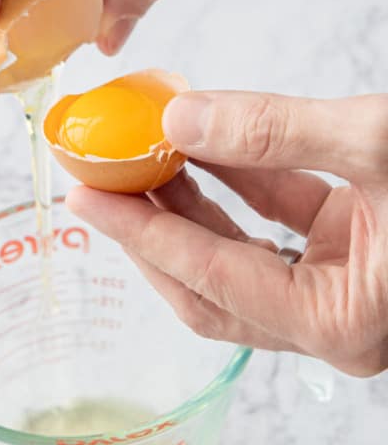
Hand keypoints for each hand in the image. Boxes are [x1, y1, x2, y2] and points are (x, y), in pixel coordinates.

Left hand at [67, 91, 387, 376]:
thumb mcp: (377, 144)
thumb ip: (276, 132)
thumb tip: (182, 122)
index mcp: (335, 321)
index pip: (207, 274)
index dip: (141, 231)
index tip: (85, 197)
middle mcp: (330, 322)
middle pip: (207, 283)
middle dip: (151, 228)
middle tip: (99, 181)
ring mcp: (337, 291)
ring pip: (237, 255)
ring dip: (191, 204)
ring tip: (141, 157)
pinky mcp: (347, 255)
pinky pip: (277, 226)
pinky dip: (241, 187)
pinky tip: (203, 149)